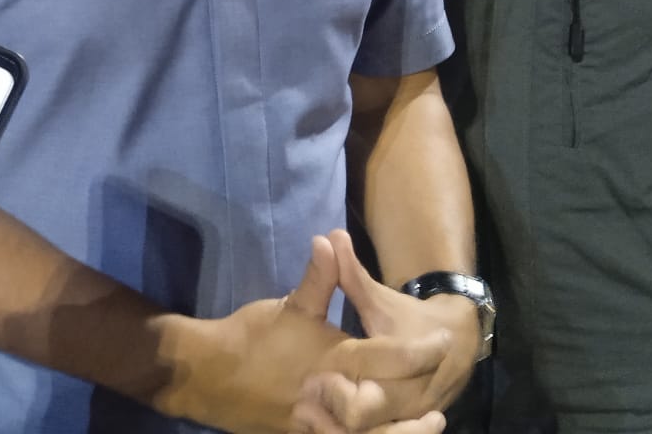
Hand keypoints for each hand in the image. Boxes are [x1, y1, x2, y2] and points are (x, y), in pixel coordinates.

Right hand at [171, 234, 449, 433]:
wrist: (209, 375)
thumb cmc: (251, 336)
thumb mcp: (288, 305)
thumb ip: (318, 278)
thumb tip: (330, 237)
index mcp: (331, 360)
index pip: (386, 358)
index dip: (418, 352)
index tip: (442, 343)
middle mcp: (332, 396)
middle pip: (388, 402)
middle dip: (417, 396)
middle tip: (442, 393)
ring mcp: (319, 423)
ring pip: (371, 433)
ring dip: (403, 431)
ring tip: (430, 424)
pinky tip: (384, 433)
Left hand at [325, 230, 476, 415]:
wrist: (458, 339)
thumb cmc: (407, 317)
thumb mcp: (378, 297)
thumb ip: (350, 273)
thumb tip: (328, 234)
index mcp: (401, 368)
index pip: (366, 393)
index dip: (336, 392)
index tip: (311, 378)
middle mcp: (407, 400)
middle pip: (363, 422)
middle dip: (335, 412)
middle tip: (308, 397)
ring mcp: (409, 419)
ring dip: (340, 429)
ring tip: (312, 417)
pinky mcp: (406, 427)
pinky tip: (326, 425)